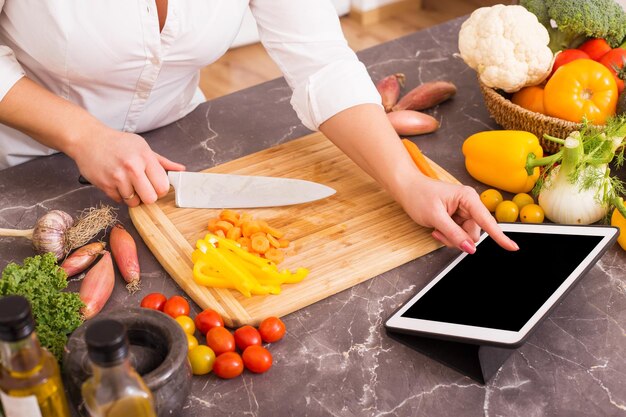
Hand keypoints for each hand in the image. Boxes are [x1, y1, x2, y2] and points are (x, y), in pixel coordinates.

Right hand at [71, 127, 184, 206]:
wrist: (88, 139)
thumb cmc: (118, 143)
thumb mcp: (143, 147)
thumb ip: (163, 162)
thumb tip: (181, 170)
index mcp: (145, 157)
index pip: (163, 185)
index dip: (161, 189)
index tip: (156, 185)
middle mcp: (132, 167)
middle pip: (151, 198)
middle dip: (148, 196)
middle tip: (143, 188)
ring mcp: (117, 177)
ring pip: (134, 202)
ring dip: (133, 196)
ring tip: (127, 183)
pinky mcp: (105, 185)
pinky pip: (119, 201)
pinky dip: (120, 196)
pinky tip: (117, 183)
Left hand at [398, 175, 518, 253]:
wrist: (406, 188)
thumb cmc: (418, 195)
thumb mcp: (435, 217)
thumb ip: (454, 234)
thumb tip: (470, 248)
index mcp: (468, 198)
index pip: (487, 221)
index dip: (499, 236)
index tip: (512, 247)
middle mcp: (470, 204)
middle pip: (474, 233)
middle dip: (457, 238)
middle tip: (439, 231)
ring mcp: (464, 212)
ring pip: (466, 237)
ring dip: (450, 238)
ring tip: (436, 228)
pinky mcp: (458, 218)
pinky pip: (459, 235)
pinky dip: (447, 236)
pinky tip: (437, 228)